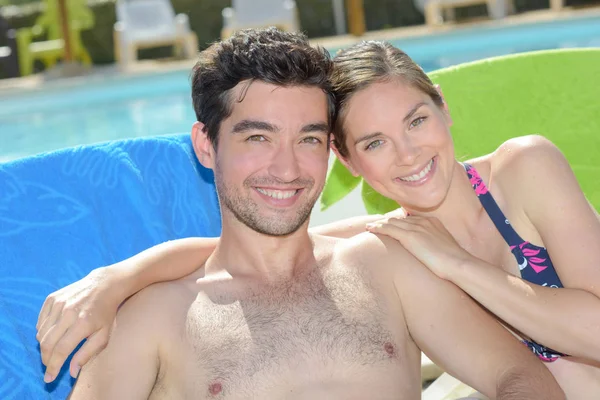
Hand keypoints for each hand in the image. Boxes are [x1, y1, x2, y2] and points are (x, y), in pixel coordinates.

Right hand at [36, 266, 123, 381]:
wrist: (104, 285)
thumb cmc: (106, 313)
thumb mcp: (103, 335)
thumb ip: (87, 354)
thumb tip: (72, 372)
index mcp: (83, 323)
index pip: (61, 350)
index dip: (53, 366)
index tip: (49, 378)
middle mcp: (68, 313)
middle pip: (47, 343)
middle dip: (46, 359)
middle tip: (49, 365)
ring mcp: (59, 304)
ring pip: (42, 333)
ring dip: (44, 346)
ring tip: (53, 350)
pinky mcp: (52, 298)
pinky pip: (41, 321)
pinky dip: (42, 331)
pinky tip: (52, 334)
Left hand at [366, 215, 471, 279]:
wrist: (458, 264)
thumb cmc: (454, 263)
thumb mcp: (444, 249)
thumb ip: (434, 245)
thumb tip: (430, 253)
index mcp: (432, 222)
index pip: (409, 219)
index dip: (397, 222)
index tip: (389, 225)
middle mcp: (423, 221)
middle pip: (399, 219)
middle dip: (386, 221)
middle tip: (375, 225)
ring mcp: (416, 228)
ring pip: (391, 222)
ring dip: (379, 224)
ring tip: (369, 227)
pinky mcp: (410, 236)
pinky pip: (388, 229)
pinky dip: (378, 228)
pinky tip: (370, 229)